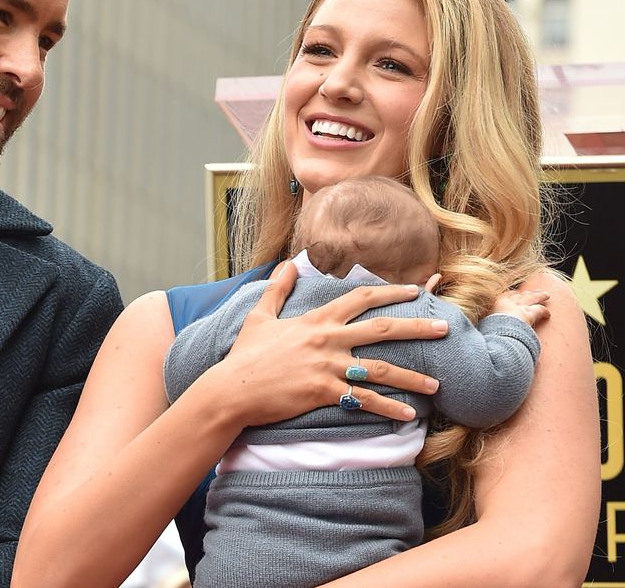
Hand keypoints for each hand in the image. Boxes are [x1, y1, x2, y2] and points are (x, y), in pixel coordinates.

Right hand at [204, 261, 446, 425]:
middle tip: (445, 328)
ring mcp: (327, 366)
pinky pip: (363, 400)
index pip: (361, 298)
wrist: (233, 388)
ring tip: (437, 384)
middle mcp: (327, 340)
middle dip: (417, 327)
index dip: (391, 292)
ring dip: (412, 376)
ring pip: (381, 368)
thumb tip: (287, 263)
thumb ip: (277, 289)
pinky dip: (388, 408)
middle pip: (383, 328)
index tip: (416, 291)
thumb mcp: (259, 316)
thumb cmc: (245, 355)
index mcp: (316, 320)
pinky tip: (409, 415)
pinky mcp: (324, 391)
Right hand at [491, 288, 550, 325]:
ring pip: (532, 297)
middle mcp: (509, 302)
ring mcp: (520, 306)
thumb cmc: (490, 329)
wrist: (497, 332)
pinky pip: (540, 310)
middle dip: (527, 293)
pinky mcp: (529, 314)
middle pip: (521, 294)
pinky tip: (548, 315)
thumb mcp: (486, 322)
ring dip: (539, 296)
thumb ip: (489, 320)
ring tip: (545, 295)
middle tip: (532, 292)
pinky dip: (544, 312)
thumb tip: (486, 324)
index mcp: (497, 303)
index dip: (513, 294)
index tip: (516, 294)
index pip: (507, 295)